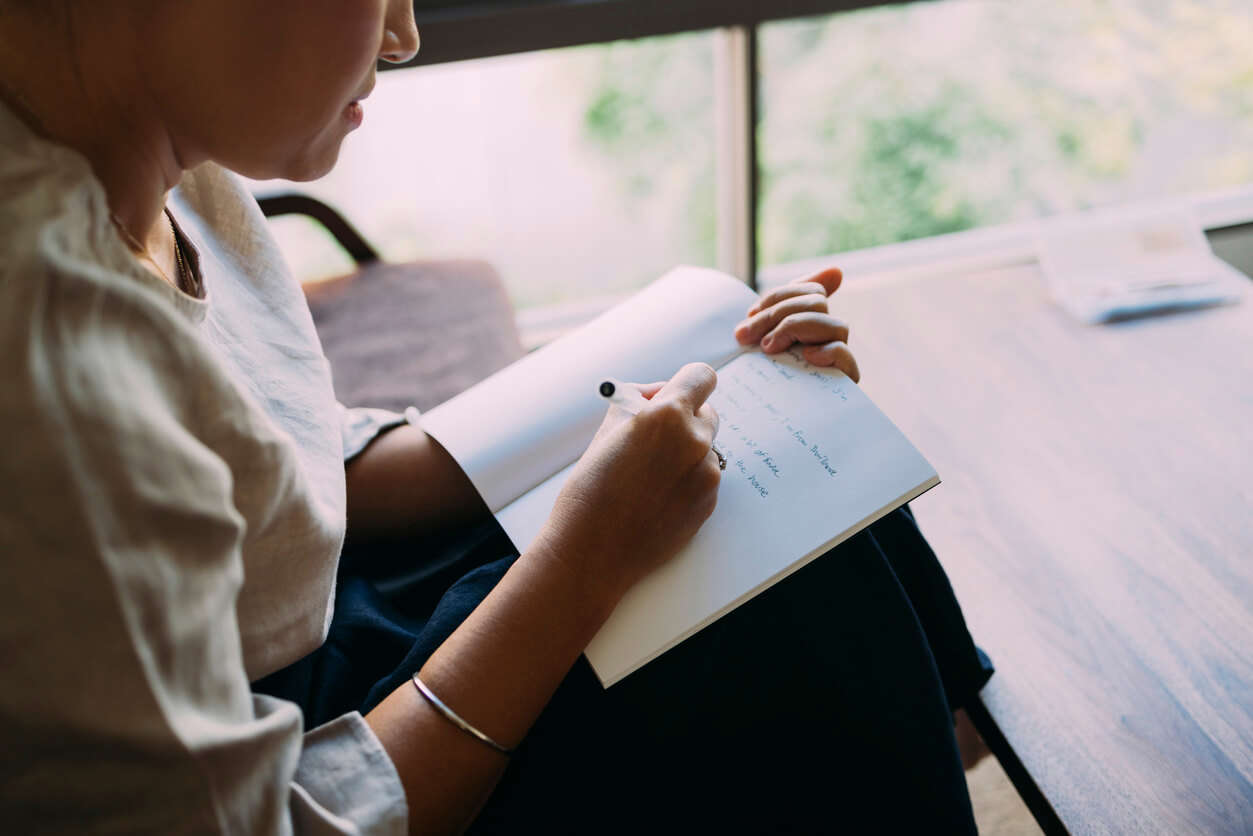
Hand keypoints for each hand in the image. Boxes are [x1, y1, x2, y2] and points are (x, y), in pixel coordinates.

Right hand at [531, 363, 722, 604]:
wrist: (593, 550)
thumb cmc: (591, 488)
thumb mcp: (608, 429)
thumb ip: (639, 404)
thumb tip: (656, 393)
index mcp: (668, 415)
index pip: (701, 376)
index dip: (687, 382)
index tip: (676, 392)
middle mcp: (695, 441)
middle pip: (708, 411)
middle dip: (685, 417)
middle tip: (655, 435)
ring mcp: (706, 475)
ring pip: (705, 448)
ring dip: (684, 452)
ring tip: (647, 476)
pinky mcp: (709, 503)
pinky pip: (703, 478)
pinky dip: (686, 480)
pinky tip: (655, 497)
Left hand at [733, 267, 859, 381]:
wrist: (761, 428)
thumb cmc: (761, 381)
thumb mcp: (763, 341)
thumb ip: (781, 307)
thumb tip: (838, 271)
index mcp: (812, 322)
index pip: (810, 290)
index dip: (779, 296)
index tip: (751, 314)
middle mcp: (828, 337)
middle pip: (817, 303)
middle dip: (777, 314)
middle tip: (748, 336)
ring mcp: (836, 359)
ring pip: (834, 324)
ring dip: (796, 328)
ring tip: (769, 348)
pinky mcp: (841, 383)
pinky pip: (845, 356)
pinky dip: (827, 351)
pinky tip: (806, 356)